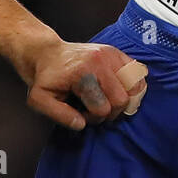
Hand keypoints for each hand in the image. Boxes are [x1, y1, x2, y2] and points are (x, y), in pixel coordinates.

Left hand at [20, 38, 148, 130]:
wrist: (48, 54)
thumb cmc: (46, 78)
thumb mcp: (39, 100)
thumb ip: (59, 115)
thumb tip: (81, 124)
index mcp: (82, 73)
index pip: (102, 109)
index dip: (92, 118)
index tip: (81, 113)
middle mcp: (100, 61)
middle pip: (122, 100)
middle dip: (110, 112)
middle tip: (95, 109)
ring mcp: (111, 54)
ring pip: (135, 88)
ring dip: (123, 100)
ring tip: (107, 100)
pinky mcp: (117, 53)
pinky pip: (138, 75)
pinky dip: (132, 87)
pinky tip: (116, 90)